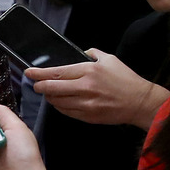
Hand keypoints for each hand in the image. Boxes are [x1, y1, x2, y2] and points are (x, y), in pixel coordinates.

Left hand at [24, 49, 169, 129]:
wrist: (140, 103)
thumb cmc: (126, 80)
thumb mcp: (110, 59)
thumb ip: (92, 54)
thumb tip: (80, 53)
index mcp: (89, 71)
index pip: (57, 72)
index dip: (39, 73)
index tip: (29, 72)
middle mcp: (85, 88)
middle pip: (52, 88)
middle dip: (39, 86)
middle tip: (36, 84)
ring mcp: (86, 104)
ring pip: (57, 102)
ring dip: (49, 97)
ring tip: (48, 92)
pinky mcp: (88, 116)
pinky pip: (66, 112)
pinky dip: (60, 106)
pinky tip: (60, 102)